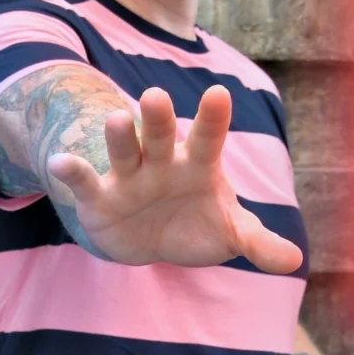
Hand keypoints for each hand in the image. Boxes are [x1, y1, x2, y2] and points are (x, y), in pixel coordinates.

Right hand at [46, 85, 302, 273]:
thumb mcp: (229, 233)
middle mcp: (162, 162)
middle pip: (162, 136)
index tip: (218, 94)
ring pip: (125, 151)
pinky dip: (72, 171)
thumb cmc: (195, 224)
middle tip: (156, 95)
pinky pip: (85, 181)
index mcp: (197, 165)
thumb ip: (258, 242)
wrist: (150, 241)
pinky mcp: (100, 197)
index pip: (209, 139)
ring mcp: (129, 176)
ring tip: (117, 119)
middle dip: (159, 119)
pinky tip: (59, 161)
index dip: (212, 119)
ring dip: (120, 137)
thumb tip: (294, 260)